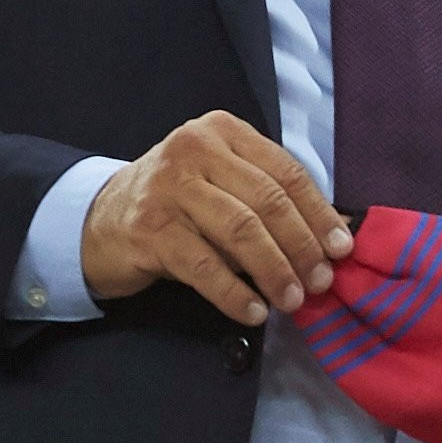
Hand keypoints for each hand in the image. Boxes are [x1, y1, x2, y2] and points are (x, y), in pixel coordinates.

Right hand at [81, 112, 351, 324]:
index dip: (319, 213)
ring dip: (274, 270)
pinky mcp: (149, 227)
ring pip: (240, 230)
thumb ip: (269, 199)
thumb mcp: (222, 184)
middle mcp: (194, 149)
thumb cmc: (176, 203)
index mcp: (222, 131)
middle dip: (301, 245)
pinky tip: (253, 311)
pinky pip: (204, 266)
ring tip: (292, 299)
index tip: (341, 249)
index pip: (285, 171)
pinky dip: (234, 293)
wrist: (100, 219)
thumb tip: (335, 234)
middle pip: (267, 200)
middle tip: (320, 281)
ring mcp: (168, 186)